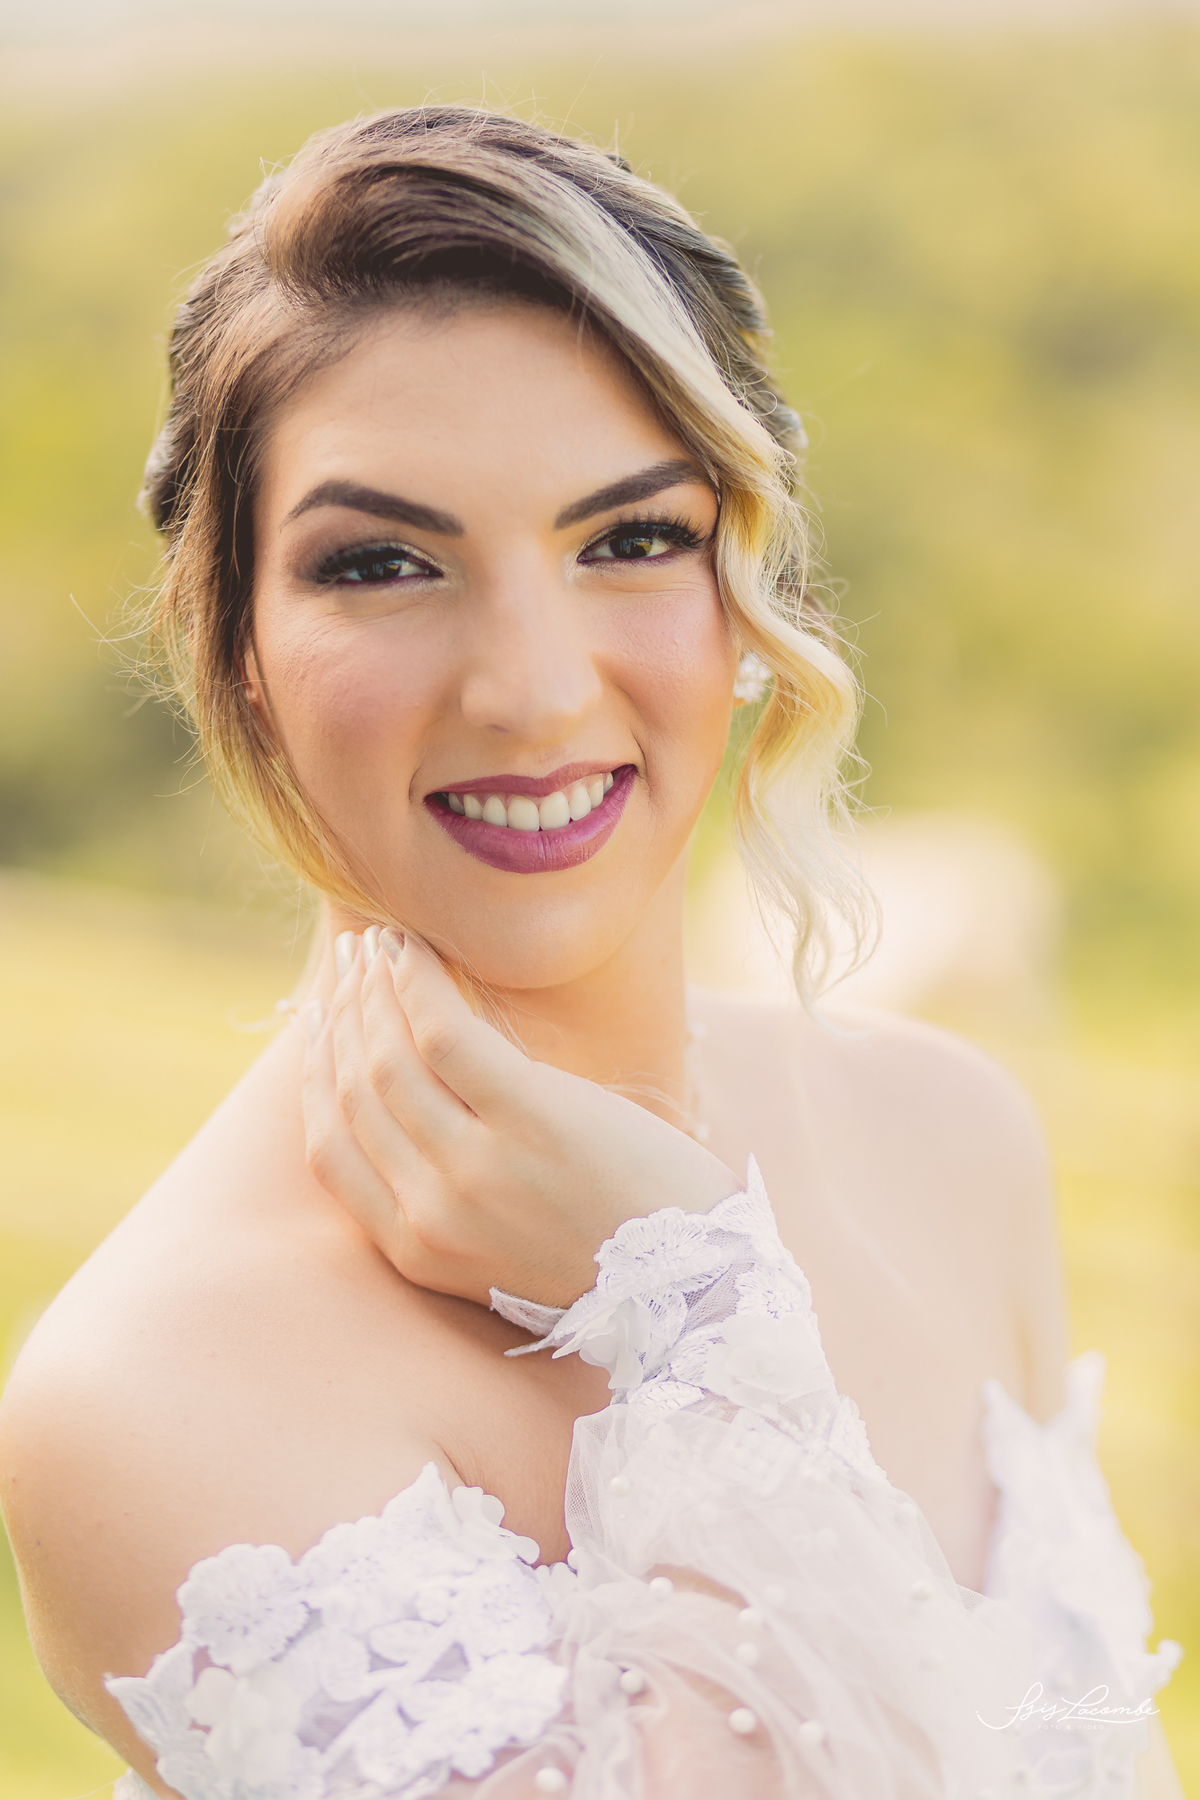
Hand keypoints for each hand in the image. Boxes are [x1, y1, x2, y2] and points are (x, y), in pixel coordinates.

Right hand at [299, 929, 740, 1307]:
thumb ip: (452, 1194)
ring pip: (386, 1059)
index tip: (320, 1027)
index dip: (316, 1079)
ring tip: (376, 948)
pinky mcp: (529, 1118)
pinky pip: (443, 1032)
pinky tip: (411, 949)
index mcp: (419, 1252)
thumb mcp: (505, 1249)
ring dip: (371, 992)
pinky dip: (417, 982)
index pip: (329, 1152)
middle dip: (340, 1021)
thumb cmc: (617, 1256)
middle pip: (354, 1096)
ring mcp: (475, 1168)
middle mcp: (431, 1213)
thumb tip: (423, 1099)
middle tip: (345, 968)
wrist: (697, 1284)